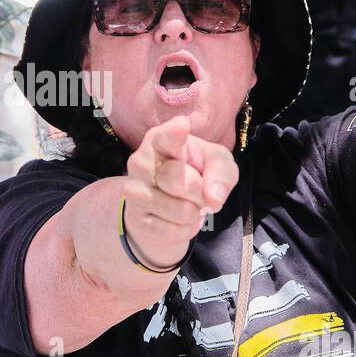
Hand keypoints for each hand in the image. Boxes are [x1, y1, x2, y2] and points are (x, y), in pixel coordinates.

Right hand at [123, 116, 238, 269]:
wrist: (164, 208)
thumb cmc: (194, 173)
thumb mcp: (217, 164)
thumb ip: (221, 172)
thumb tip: (213, 197)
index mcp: (159, 139)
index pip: (166, 137)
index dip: (174, 134)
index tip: (182, 126)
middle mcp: (140, 161)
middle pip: (180, 180)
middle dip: (200, 192)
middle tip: (199, 190)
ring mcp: (134, 191)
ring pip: (181, 210)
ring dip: (193, 212)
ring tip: (186, 204)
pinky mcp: (136, 219)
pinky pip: (175, 230)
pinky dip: (184, 228)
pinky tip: (175, 219)